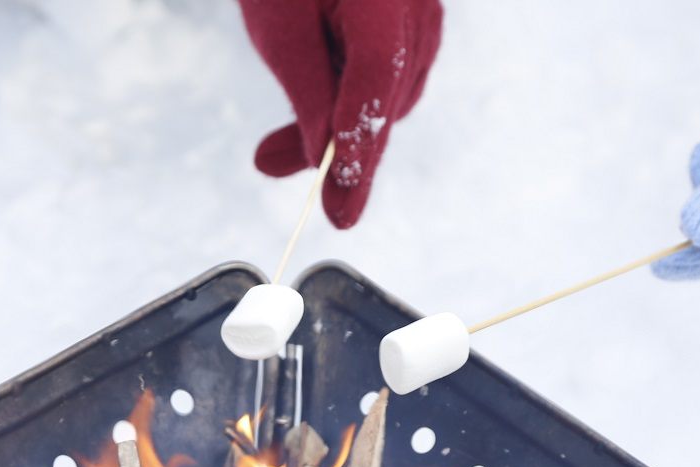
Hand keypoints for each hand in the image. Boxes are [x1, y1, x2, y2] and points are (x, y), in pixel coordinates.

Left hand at [239, 0, 443, 228]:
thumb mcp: (280, 30)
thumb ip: (308, 94)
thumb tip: (325, 164)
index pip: (379, 68)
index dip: (360, 130)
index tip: (341, 184)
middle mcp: (417, 6)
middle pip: (389, 97)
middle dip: (350, 156)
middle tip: (330, 213)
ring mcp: (424, 22)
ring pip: (391, 104)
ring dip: (344, 141)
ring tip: (275, 158)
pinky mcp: (416, 38)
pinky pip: (391, 92)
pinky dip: (352, 118)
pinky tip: (317, 137)